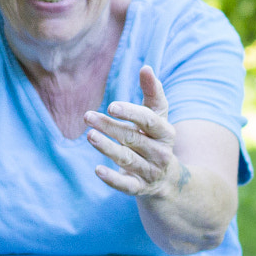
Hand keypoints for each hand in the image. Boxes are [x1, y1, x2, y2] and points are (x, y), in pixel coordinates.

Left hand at [84, 66, 185, 199]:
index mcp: (166, 132)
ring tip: (89, 135)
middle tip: (87, 116)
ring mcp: (150, 172)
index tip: (111, 106)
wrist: (168, 179)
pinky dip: (112, 179)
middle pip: (132, 138)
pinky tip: (97, 170)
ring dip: (107, 148)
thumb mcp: (158, 116)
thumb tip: (146, 67)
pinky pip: (126, 185)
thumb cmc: (156, 138)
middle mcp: (160, 153)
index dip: (131, 113)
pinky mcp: (139, 188)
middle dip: (109, 126)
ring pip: (127, 159)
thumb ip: (153, 93)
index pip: (149, 120)